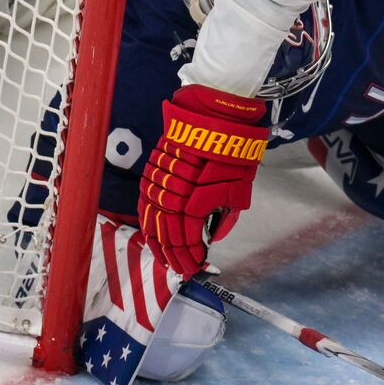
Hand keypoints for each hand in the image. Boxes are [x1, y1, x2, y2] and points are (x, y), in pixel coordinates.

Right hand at [138, 84, 267, 276]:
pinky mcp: (151, 170)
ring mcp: (158, 181)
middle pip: (166, 233)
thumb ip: (224, 215)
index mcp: (195, 200)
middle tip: (181, 268)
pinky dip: (148, 222)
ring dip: (158, 243)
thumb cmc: (233, 152)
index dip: (189, 256)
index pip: (186, 237)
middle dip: (173, 255)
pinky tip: (152, 234)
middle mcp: (172, 194)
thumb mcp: (238, 188)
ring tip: (166, 259)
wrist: (216, 115)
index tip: (195, 267)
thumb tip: (212, 236)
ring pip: (152, 220)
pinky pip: (145, 203)